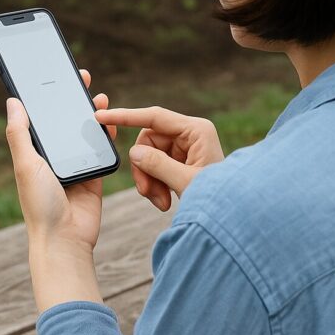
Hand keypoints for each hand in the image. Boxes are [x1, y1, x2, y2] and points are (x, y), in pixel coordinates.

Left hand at [5, 69, 116, 311]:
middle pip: (64, 122)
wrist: (65, 239)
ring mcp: (75, 166)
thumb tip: (12, 101)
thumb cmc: (40, 204)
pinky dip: (106, 134)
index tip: (54, 77)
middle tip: (80, 77)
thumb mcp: (26, 164)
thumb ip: (20, 134)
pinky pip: (101, 150)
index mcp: (34, 154)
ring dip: (91, 114)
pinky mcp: (94, 175)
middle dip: (72, 100)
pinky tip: (111, 120)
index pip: (40, 118)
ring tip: (98, 95)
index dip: (46, 98)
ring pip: (84, 133)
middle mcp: (53, 158)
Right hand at [94, 106, 223, 210]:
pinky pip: (155, 166)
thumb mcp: (186, 183)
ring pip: (148, 155)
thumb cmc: (218, 199)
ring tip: (160, 202)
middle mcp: (191, 134)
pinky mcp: (181, 160)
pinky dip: (154, 184)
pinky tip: (164, 201)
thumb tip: (134, 153)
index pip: (154, 117)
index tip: (101, 117)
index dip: (126, 116)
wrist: (233, 218)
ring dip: (149, 180)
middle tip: (147, 193)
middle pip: (148, 141)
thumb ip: (158, 165)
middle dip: (144, 168)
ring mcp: (185, 147)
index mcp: (197, 130)